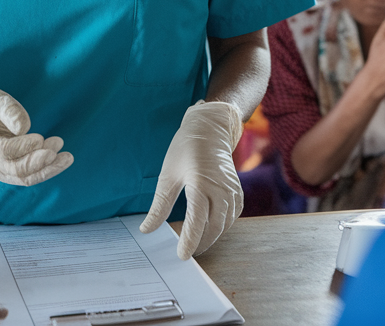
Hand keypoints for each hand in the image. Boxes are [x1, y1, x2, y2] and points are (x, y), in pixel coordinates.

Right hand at [0, 76, 72, 185]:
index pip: (3, 150)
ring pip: (25, 178)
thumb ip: (10, 111)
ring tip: (67, 157)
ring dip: (48, 169)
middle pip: (15, 170)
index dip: (22, 146)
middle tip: (57, 147)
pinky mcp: (13, 173)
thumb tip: (23, 127)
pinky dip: (48, 170)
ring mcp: (2, 170)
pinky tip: (62, 160)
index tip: (40, 137)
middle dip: (38, 162)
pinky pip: (31, 177)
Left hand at [140, 101, 243, 259]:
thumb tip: (147, 229)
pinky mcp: (237, 192)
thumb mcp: (167, 175)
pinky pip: (232, 216)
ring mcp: (232, 191)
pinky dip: (222, 226)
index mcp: (200, 183)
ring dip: (211, 237)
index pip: (196, 220)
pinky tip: (210, 229)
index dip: (189, 240)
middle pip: (213, 226)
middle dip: (200, 243)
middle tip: (186, 253)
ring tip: (196, 244)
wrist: (209, 130)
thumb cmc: (185, 149)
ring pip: (224, 224)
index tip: (182, 255)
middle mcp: (220, 188)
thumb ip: (159, 205)